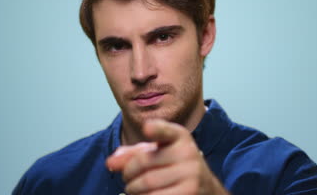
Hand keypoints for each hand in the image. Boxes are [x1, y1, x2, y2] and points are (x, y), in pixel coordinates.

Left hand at [106, 119, 229, 194]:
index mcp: (180, 136)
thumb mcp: (158, 153)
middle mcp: (188, 153)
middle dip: (128, 173)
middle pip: (143, 162)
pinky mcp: (189, 193)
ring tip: (134, 189)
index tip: (147, 128)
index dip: (156, 130)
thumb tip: (111, 162)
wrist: (205, 187)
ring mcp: (191, 175)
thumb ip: (133, 153)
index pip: (166, 131)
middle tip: (127, 178)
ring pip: (147, 184)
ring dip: (133, 189)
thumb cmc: (175, 168)